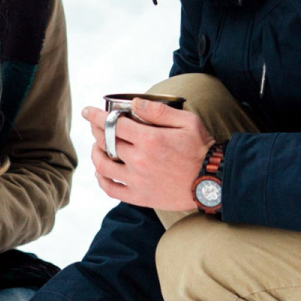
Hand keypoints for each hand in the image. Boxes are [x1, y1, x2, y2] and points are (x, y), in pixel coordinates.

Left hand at [80, 99, 213, 211]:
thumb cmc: (202, 148)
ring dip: (95, 153)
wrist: (213, 180)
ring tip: (96, 146)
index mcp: (150, 139)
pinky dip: (101, 179)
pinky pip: (111, 189)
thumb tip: (134, 103)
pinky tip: (101, 171)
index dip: (96, 116)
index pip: (113, 125)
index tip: (87, 111)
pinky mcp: (140, 196)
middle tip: (95, 124)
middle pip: (105, 142)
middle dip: (96, 130)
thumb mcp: (187, 121)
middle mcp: (139, 160)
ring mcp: (138, 180)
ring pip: (103, 165)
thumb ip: (159, 111)